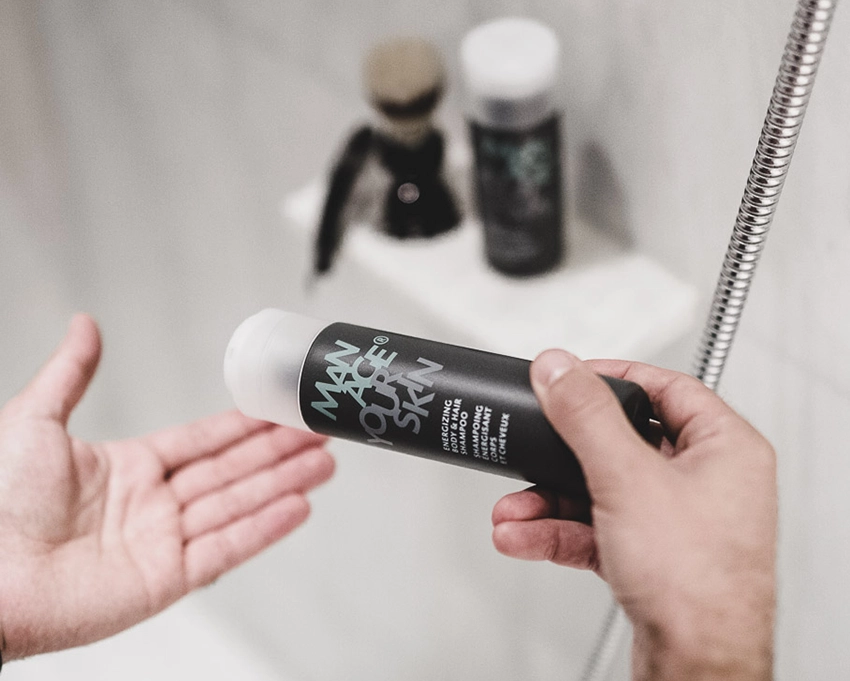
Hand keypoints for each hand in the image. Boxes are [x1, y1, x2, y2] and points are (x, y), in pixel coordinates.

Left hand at [0, 315, 334, 659]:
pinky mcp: (165, 580)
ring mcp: (163, 543)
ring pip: (238, 505)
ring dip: (284, 484)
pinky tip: (298, 507)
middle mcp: (153, 505)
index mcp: (128, 468)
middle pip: (232, 471)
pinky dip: (265, 529)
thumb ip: (72, 373)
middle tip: (320, 432)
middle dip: (279, 450)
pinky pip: (226, 549)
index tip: (279, 410)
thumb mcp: (34, 421)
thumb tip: (85, 324)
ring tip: (325, 464)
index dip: (244, 425)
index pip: (203, 441)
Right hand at [491, 350, 775, 680]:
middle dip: (563, 453)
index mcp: (724, 448)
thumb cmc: (696, 583)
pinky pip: (597, 529)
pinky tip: (523, 535)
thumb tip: (560, 368)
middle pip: (622, 442)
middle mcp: (705, 482)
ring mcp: (677, 522)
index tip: (573, 377)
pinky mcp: (651, 557)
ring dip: (549, 499)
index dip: (614, 377)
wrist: (694, 665)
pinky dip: (558, 531)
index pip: (666, 387)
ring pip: (601, 491)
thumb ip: (586, 417)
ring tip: (512, 507)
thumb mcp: (627, 478)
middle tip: (534, 441)